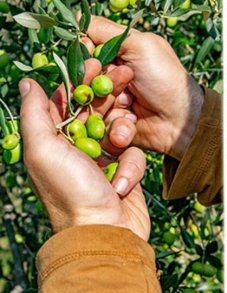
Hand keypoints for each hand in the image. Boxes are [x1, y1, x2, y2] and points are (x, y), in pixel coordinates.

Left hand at [19, 78, 149, 240]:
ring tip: (120, 149)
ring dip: (122, 139)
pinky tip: (122, 184)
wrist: (105, 232)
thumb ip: (35, 114)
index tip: (96, 60)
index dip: (80, 79)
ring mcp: (103, 160)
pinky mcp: (125, 172)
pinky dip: (131, 168)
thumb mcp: (44, 150)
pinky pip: (134, 155)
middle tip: (126, 76)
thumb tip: (27, 81)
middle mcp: (76, 147)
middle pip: (96, 110)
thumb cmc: (70, 192)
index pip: (66, 100)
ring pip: (120, 130)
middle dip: (110, 96)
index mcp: (53, 140)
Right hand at [82, 15, 203, 159]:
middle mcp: (109, 77)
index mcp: (116, 54)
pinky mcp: (110, 125)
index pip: (83, 52)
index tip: (96, 61)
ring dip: (108, 103)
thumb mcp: (141, 45)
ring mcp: (109, 102)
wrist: (181, 119)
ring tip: (129, 103)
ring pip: (87, 104)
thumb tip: (74, 16)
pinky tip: (132, 121)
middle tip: (123, 80)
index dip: (85, 57)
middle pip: (80, 79)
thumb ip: (107, 31)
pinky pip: (97, 126)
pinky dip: (115, 124)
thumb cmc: (165, 78)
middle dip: (98, 81)